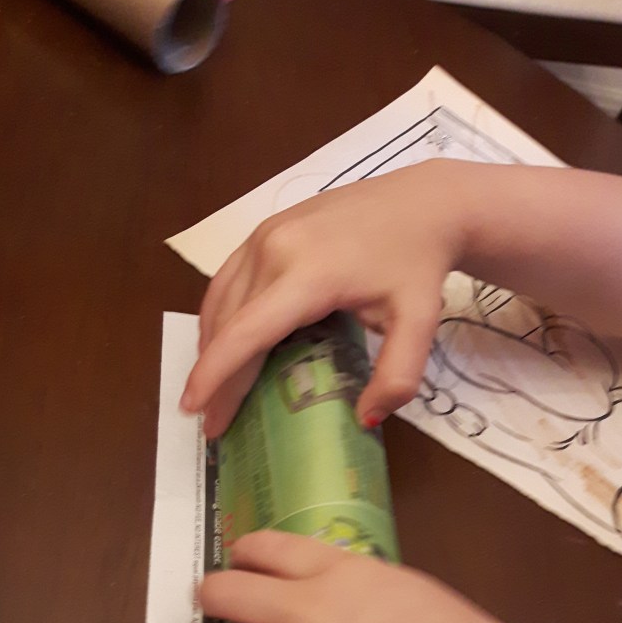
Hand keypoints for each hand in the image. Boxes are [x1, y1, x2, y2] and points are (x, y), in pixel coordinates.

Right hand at [181, 160, 464, 436]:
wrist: (425, 201)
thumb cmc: (419, 263)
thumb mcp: (420, 322)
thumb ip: (397, 376)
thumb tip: (364, 420)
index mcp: (308, 275)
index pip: (246, 334)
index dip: (215, 375)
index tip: (196, 410)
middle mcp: (273, 250)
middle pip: (227, 324)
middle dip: (214, 375)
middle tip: (213, 421)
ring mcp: (263, 234)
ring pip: (220, 301)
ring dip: (211, 347)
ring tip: (215, 389)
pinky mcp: (264, 228)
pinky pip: (227, 279)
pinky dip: (219, 317)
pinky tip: (227, 343)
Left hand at [192, 531, 557, 622]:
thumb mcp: (418, 599)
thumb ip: (377, 600)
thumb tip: (368, 616)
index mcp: (341, 574)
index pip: (269, 548)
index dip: (243, 557)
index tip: (238, 566)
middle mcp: (303, 611)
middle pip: (225, 591)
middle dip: (212, 602)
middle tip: (215, 617)